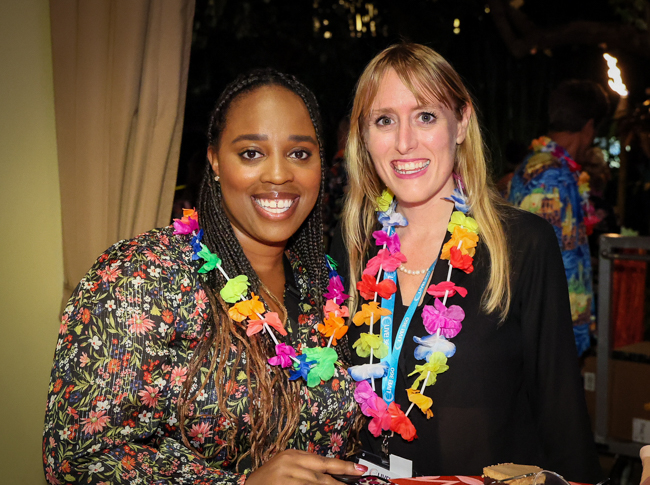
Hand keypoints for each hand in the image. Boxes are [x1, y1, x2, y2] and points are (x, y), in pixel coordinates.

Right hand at [246, 449, 367, 484]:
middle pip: (321, 478)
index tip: (360, 471)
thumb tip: (332, 474)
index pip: (324, 462)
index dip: (344, 467)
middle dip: (339, 484)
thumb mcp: (288, 464)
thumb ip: (307, 466)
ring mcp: (286, 480)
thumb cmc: (270, 477)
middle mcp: (289, 465)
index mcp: (293, 455)